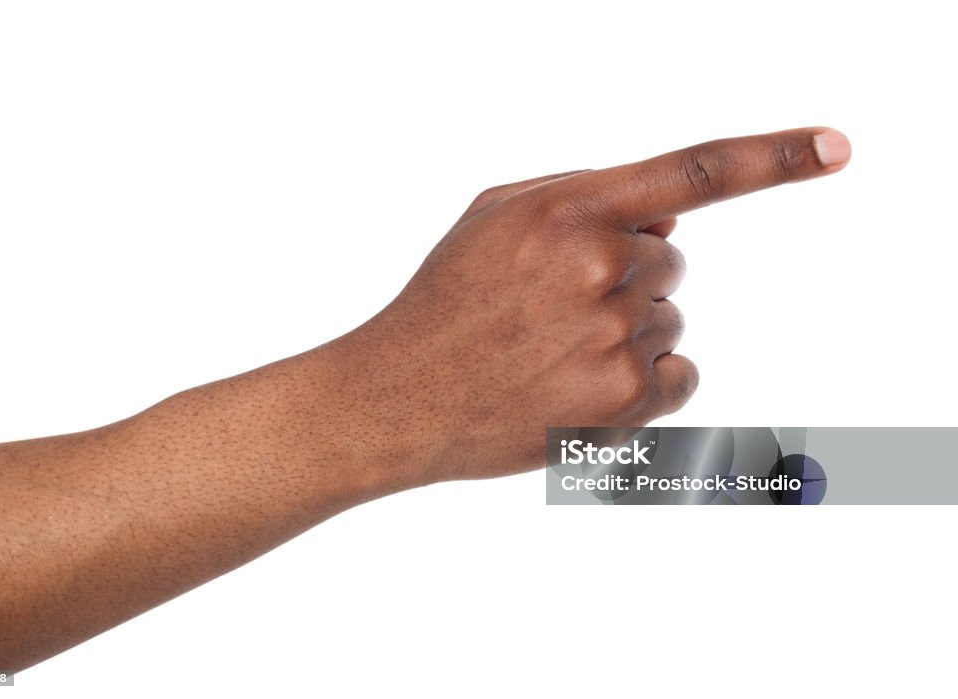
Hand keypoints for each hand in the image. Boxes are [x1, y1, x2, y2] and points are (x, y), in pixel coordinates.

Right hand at [324, 127, 849, 482]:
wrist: (402, 396)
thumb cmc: (446, 301)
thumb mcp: (495, 217)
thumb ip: (581, 194)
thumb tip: (669, 214)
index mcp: (568, 210)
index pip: (693, 173)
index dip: (773, 157)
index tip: (836, 148)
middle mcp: (600, 268)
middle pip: (669, 260)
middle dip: (625, 275)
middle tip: (554, 307)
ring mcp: (615, 336)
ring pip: (669, 318)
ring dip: (626, 330)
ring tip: (551, 351)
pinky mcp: (624, 399)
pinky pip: (678, 374)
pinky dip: (645, 380)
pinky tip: (581, 384)